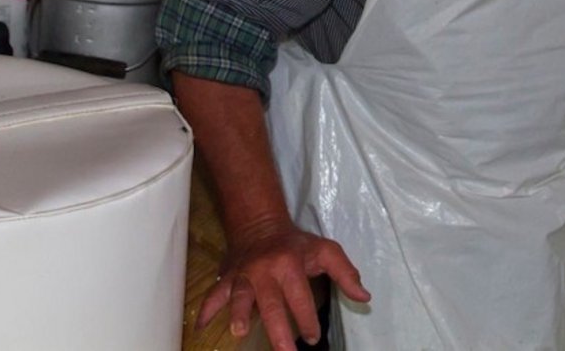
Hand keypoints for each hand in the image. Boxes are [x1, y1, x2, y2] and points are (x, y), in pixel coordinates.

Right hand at [199, 217, 369, 349]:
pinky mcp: (228, 278)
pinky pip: (214, 294)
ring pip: (240, 297)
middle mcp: (265, 271)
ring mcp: (244, 275)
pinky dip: (206, 309)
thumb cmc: (297, 245)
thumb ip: (346, 273)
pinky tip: (200, 327)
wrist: (260, 225)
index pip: (300, 297)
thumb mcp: (326, 251)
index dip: (306, 319)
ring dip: (240, 314)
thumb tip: (364, 297)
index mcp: (290, 265)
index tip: (312, 337)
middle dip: (278, 329)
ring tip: (241, 332)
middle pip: (272, 303)